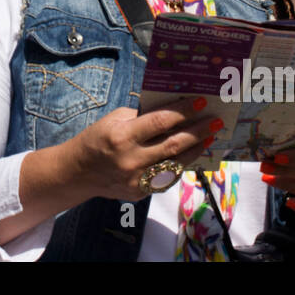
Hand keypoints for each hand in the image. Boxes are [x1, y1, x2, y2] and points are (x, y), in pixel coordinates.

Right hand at [65, 98, 221, 201]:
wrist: (79, 172)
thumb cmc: (98, 138)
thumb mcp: (114, 120)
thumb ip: (141, 117)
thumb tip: (171, 110)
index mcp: (122, 136)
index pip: (160, 122)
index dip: (183, 111)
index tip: (201, 102)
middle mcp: (131, 160)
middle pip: (173, 145)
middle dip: (198, 131)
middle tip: (214, 121)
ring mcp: (137, 180)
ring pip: (175, 163)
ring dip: (195, 149)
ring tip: (209, 136)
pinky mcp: (141, 193)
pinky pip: (167, 176)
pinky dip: (180, 164)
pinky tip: (191, 153)